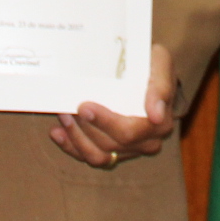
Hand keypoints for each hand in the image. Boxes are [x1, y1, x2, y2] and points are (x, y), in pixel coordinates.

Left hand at [50, 44, 176, 168]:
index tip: (84, 107)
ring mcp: (130, 149)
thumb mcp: (161, 62)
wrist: (149, 72)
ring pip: (99, 156)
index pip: (128, 131)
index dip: (104, 122)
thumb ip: (161, 86)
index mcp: (159, 123)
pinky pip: (92, 157)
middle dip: (84, 128)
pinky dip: (72, 147)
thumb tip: (156, 115)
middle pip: (110, 144)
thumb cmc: (152, 64)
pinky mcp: (115, 152)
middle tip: (67, 108)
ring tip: (63, 117)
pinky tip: (58, 133)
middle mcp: (147, 142)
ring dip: (76, 138)